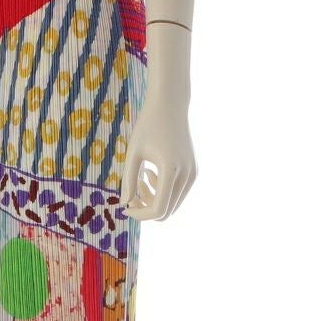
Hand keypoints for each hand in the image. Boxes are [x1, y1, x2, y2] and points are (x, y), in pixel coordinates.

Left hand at [118, 86, 197, 220]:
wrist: (170, 105)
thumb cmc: (148, 125)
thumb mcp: (133, 153)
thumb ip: (129, 180)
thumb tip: (125, 204)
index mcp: (171, 170)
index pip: (158, 209)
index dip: (140, 215)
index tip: (126, 208)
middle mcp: (186, 175)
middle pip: (166, 211)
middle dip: (146, 208)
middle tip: (131, 194)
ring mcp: (193, 174)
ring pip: (172, 205)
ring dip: (154, 200)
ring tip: (141, 178)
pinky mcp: (193, 171)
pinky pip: (177, 193)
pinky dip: (162, 191)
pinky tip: (151, 173)